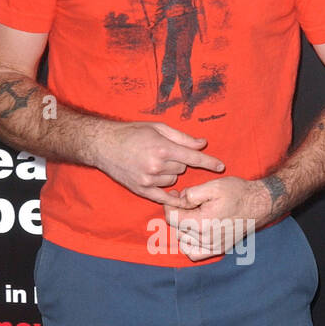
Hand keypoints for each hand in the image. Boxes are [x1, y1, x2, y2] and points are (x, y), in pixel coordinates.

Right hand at [93, 121, 224, 205]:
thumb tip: (202, 144)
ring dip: (170, 174)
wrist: (104, 145)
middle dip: (179, 162)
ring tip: (154, 164)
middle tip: (164, 153)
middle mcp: (156, 166)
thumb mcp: (157, 128)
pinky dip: (171, 196)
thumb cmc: (131, 133)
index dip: (209, 162)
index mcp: (162, 148)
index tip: (221, 166)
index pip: (193, 158)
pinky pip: (163, 197)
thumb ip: (182, 138)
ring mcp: (148, 180)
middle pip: (182, 169)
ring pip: (173, 181)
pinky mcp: (141, 190)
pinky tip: (177, 198)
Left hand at [167, 177, 272, 259]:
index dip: (170, 204)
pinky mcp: (218, 250)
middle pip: (177, 227)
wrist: (258, 204)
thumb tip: (178, 200)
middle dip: (178, 213)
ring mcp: (212, 247)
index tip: (176, 195)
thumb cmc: (237, 193)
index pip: (172, 217)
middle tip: (188, 201)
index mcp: (202, 223)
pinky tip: (194, 232)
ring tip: (194, 214)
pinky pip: (193, 254)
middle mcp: (206, 239)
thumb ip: (191, 194)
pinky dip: (189, 244)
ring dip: (184, 227)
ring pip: (183, 239)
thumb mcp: (213, 186)